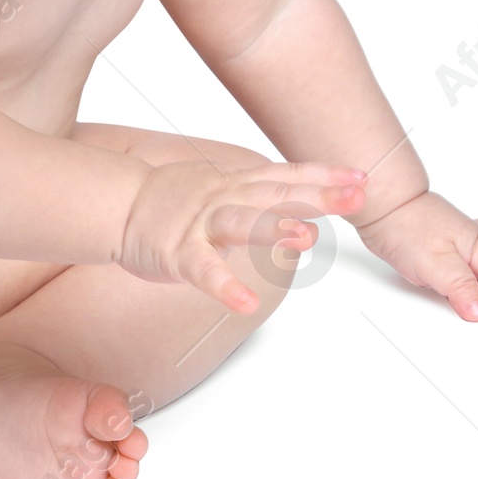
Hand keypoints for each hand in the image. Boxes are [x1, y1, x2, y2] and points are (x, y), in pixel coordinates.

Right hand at [119, 158, 367, 313]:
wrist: (117, 203)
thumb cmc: (171, 201)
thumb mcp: (222, 188)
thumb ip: (258, 194)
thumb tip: (300, 204)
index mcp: (237, 184)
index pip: (287, 176)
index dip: (323, 175)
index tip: (361, 178)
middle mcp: (224, 197)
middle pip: (275, 194)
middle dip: (317, 195)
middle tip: (356, 197)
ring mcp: (200, 223)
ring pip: (241, 222)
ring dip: (275, 227)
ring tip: (308, 237)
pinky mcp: (177, 252)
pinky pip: (203, 271)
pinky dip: (224, 286)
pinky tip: (245, 303)